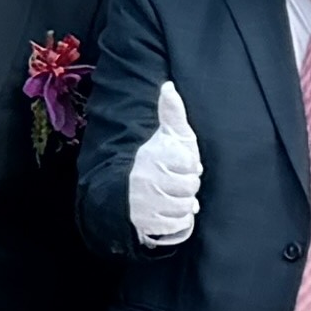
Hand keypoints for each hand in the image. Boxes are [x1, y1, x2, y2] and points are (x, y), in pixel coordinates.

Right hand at [126, 80, 203, 249]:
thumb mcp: (163, 134)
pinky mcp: (145, 225)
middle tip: (174, 181)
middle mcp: (146, 179)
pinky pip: (178, 224)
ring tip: (170, 195)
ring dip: (183, 203)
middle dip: (187, 186)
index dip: (190, 166)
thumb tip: (169, 85)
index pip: (191, 164)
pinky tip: (168, 210)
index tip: (180, 165)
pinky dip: (178, 220)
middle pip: (191, 187)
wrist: (119, 194)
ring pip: (185, 206)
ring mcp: (144, 204)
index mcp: (153, 156)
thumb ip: (171, 112)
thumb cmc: (150, 160)